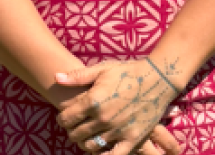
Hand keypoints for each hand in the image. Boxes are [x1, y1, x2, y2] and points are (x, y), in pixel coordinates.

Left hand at [54, 60, 178, 153]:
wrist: (158, 78)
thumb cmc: (128, 71)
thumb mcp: (102, 68)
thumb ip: (78, 76)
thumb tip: (56, 77)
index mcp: (93, 100)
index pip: (66, 118)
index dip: (62, 119)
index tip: (65, 116)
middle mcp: (102, 118)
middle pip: (76, 134)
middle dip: (72, 131)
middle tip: (76, 126)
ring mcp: (117, 130)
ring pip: (90, 146)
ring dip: (85, 143)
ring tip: (88, 135)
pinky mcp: (132, 138)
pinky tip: (100, 152)